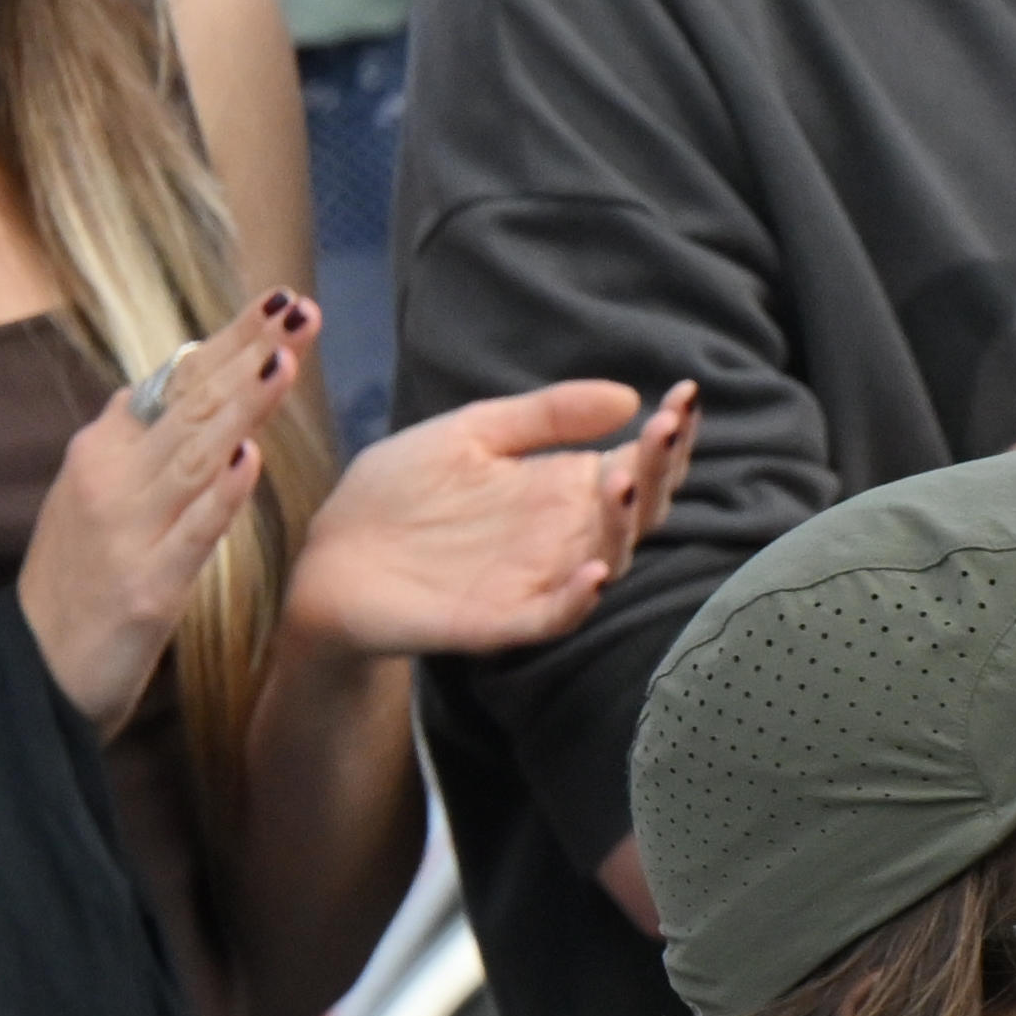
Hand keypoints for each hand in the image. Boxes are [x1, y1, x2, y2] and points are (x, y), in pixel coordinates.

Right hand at [24, 290, 317, 732]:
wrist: (28, 667)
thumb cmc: (79, 580)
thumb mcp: (104, 498)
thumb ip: (144, 446)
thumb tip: (183, 385)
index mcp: (103, 451)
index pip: (175, 381)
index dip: (228, 340)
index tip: (280, 301)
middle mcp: (110, 476)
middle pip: (188, 403)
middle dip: (245, 352)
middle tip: (298, 307)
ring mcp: (126, 529)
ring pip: (192, 455)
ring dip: (240, 406)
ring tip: (284, 360)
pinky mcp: (145, 586)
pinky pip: (188, 534)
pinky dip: (217, 496)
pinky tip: (246, 461)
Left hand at [288, 371, 697, 668]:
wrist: (330, 556)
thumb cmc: (399, 494)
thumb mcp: (469, 433)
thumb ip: (543, 416)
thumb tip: (627, 395)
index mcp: (563, 490)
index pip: (638, 465)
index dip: (668, 437)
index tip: (685, 396)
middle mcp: (566, 537)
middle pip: (639, 511)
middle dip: (659, 471)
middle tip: (665, 429)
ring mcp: (540, 581)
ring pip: (609, 559)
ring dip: (624, 525)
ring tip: (623, 481)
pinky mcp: (503, 620)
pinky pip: (555, 616)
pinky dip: (579, 599)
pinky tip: (593, 571)